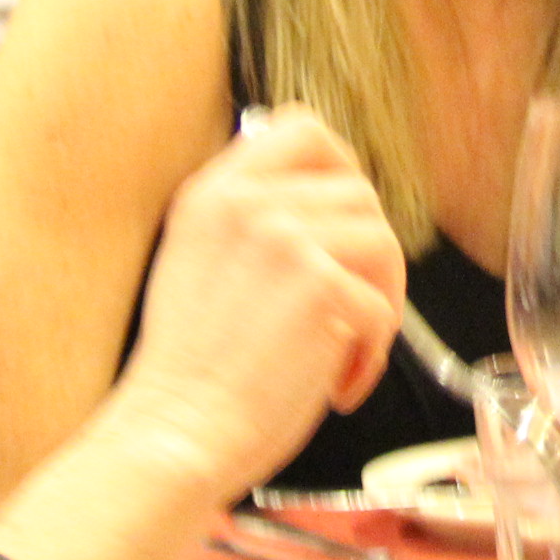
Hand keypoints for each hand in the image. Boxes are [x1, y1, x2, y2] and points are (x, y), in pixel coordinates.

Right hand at [110, 107, 405, 497]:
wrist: (176, 431)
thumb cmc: (191, 371)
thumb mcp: (195, 261)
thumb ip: (247, 220)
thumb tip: (324, 206)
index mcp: (214, 191)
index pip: (302, 128)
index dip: (341, 168)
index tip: (343, 220)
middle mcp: (248, 202)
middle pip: (358, 191)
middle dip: (370, 254)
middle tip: (353, 309)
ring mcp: (285, 239)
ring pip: (382, 243)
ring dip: (380, 303)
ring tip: (346, 352)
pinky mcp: (319, 287)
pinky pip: (381, 308)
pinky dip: (370, 356)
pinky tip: (335, 388)